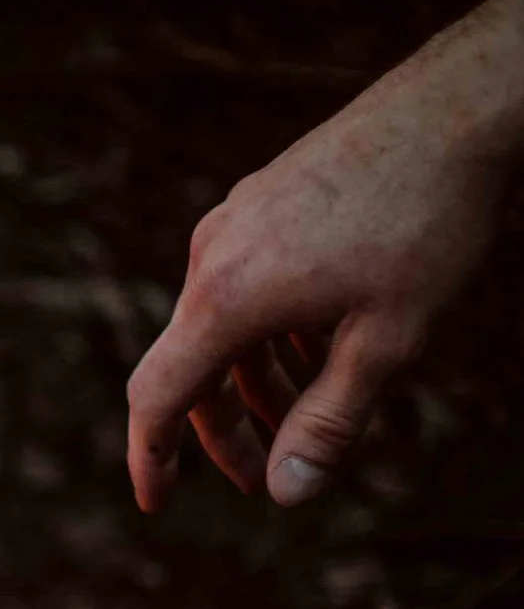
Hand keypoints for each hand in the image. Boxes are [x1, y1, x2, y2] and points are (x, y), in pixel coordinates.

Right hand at [127, 0, 523, 512]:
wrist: (458, 106)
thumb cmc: (426, 223)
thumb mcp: (386, 341)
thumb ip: (328, 422)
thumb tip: (286, 494)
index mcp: (226, 300)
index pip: (157, 398)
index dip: (151, 458)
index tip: (156, 502)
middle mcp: (211, 259)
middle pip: (191, 367)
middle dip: (223, 430)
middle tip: (261, 478)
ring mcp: (233, 223)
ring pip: (222, 326)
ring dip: (253, 381)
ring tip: (304, 412)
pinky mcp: (261, 201)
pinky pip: (242, 285)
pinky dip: (267, 333)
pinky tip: (320, 342)